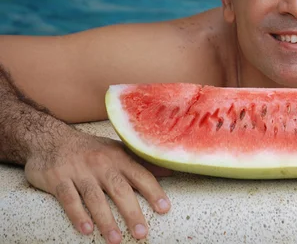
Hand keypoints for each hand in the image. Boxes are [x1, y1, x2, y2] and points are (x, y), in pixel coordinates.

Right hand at [23, 129, 171, 242]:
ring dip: (106, 220)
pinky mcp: (58, 179)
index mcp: (118, 157)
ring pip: (95, 198)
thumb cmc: (91, 149)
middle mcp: (101, 164)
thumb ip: (141, 163)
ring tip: (116, 240)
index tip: (164, 208)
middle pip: (119, 189)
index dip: (153, 191)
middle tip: (142, 233)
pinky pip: (68, 199)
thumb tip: (170, 170)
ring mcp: (79, 171)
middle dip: (132, 212)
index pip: (140, 175)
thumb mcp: (117, 150)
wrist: (50, 138)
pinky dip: (77, 215)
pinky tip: (86, 230)